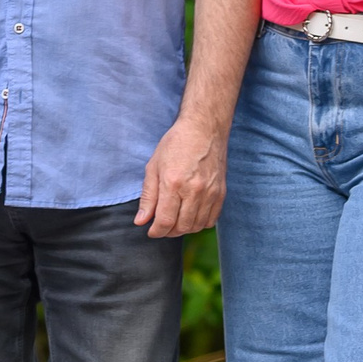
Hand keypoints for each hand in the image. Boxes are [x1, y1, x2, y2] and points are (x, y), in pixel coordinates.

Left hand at [134, 113, 226, 237]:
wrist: (204, 129)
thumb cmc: (176, 144)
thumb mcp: (153, 166)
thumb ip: (148, 196)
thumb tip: (141, 220)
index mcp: (173, 184)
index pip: (164, 221)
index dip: (156, 231)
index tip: (151, 231)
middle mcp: (194, 191)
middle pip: (181, 227)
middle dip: (168, 232)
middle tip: (161, 226)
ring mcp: (210, 193)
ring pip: (196, 226)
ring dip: (183, 229)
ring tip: (174, 221)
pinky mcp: (221, 193)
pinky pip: (211, 220)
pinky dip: (199, 224)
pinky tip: (190, 216)